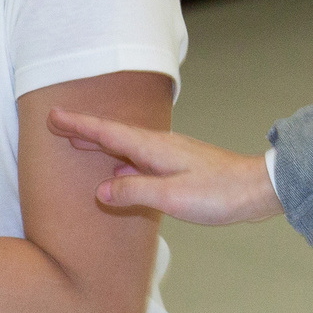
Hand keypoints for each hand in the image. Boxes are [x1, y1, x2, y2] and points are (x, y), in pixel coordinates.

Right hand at [46, 109, 282, 225]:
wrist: (259, 189)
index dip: (80, 124)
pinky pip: (140, 159)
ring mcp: (171, 156)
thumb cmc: (221, 193)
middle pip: (115, 135)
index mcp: (155, 149)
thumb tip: (101, 190)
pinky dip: (122, 160)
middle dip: (86, 129)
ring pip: (127, 146)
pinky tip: (120, 170)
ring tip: (80, 143)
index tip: (53, 115)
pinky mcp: (181, 168)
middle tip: (57, 124)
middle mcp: (161, 147)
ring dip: (102, 144)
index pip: (109, 132)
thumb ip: (135, 192)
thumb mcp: (173, 197)